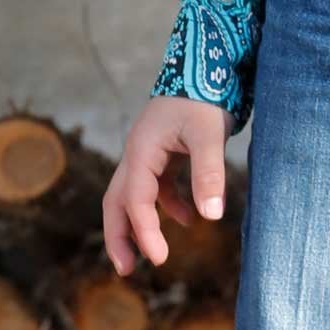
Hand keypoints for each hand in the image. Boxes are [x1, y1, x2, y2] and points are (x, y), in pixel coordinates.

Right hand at [102, 96, 234, 273]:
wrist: (207, 59)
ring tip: (152, 255)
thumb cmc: (205, 93)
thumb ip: (209, 172)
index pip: (135, 199)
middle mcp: (138, 152)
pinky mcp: (165, 150)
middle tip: (127, 269)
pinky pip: (157, 185)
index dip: (144, 231)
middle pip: (117, 201)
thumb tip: (212, 217)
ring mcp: (150, 151)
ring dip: (140, 224)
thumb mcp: (209, 133)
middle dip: (119, 236)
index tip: (160, 258)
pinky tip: (189, 218)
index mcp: (142, 149)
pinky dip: (168, 204)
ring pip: (134, 195)